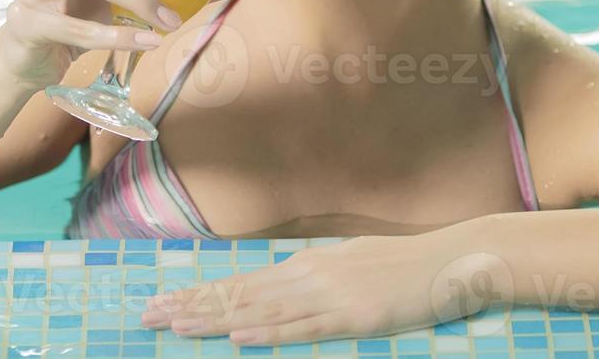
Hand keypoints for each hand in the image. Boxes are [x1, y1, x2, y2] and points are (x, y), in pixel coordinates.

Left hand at [140, 225, 508, 345]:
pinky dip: (270, 334)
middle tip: (148, 316)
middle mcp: (308, 276)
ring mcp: (329, 296)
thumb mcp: (349, 263)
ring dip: (215, 321)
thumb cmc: (402, 266)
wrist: (450, 259)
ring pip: (260, 311)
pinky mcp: (353, 317)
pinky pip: (304, 330)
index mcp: (306, 264)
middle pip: (239, 295)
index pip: (241, 283)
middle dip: (191, 307)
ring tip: (176, 327)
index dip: (200, 295)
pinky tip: (240, 339)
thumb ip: (314, 276)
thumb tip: (281, 285)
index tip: (163, 302)